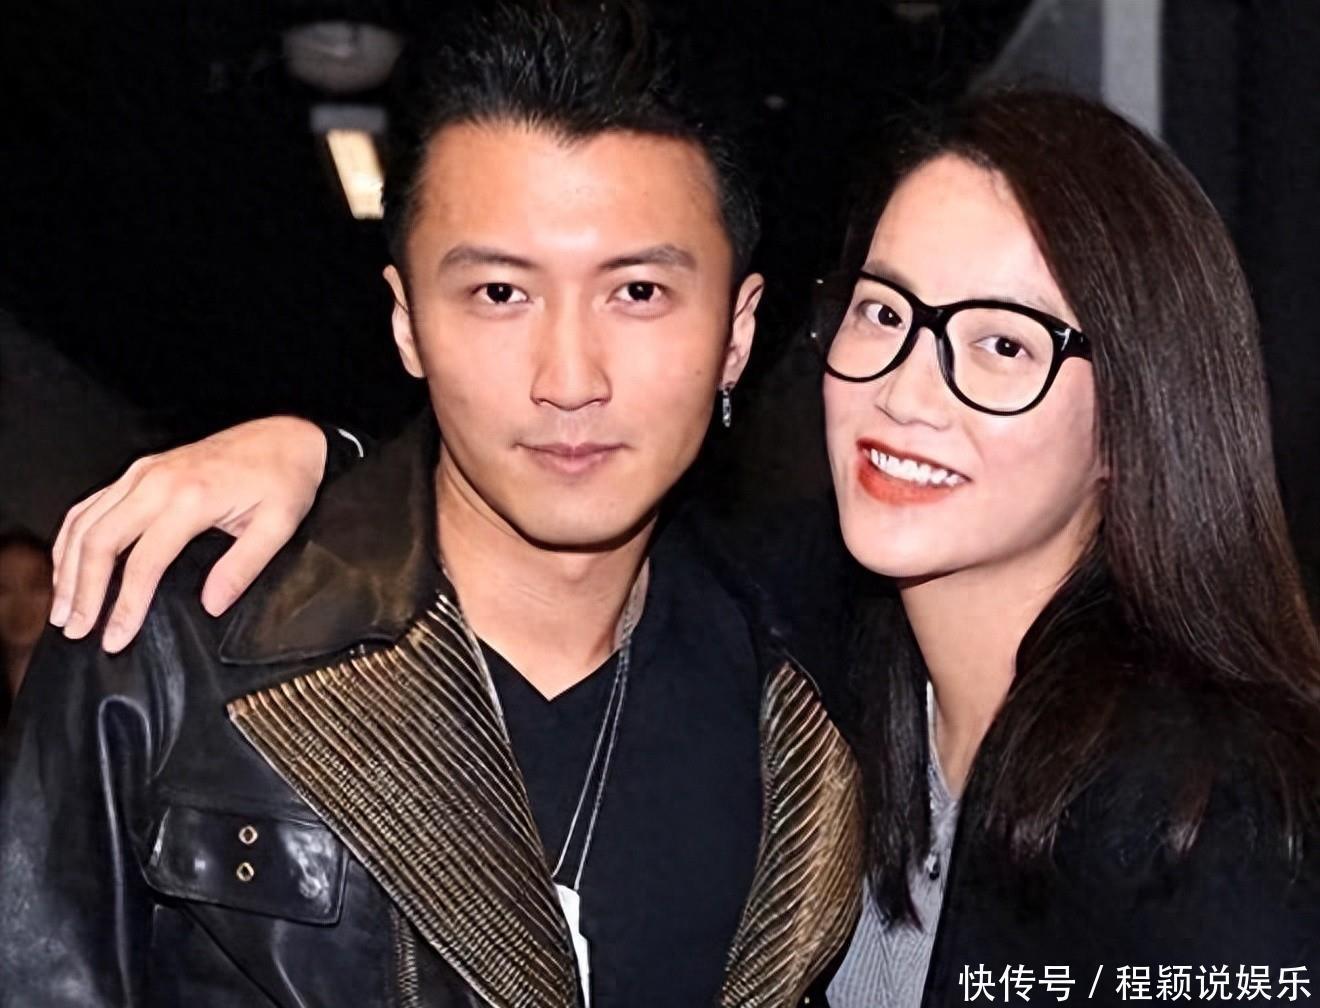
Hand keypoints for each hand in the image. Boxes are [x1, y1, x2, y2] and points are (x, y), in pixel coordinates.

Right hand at [50, 416, 328, 652]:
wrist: (286, 437)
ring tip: (64, 608)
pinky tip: (68, 564)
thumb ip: (243, 567)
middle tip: (77, 629)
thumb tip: (212, 605)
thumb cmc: (284, 478)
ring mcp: (144, 472)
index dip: (126, 606)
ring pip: (86, 521)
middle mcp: (158, 481)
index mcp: (191, 497)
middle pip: (100, 541)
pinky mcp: (140, 470)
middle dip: (82, 591)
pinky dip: (72, 537)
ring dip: (69, 567)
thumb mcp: (279, 526)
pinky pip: (92, 504)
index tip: (115, 637)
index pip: (144, 562)